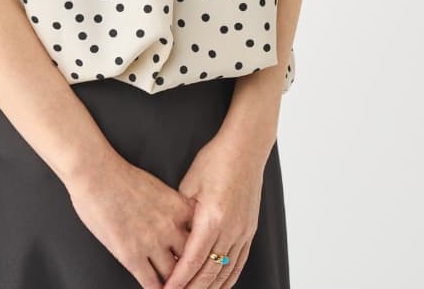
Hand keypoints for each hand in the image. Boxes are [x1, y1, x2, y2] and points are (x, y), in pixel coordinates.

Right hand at [67, 152, 193, 288]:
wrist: (95, 173)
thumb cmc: (120, 175)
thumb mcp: (157, 186)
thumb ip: (170, 206)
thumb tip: (175, 221)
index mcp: (178, 206)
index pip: (201, 235)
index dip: (201, 249)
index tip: (202, 258)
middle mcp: (169, 226)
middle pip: (191, 258)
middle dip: (190, 269)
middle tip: (191, 277)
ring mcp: (151, 242)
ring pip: (173, 275)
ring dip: (174, 283)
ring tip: (174, 286)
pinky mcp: (132, 255)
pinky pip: (151, 283)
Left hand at [163, 134, 270, 288]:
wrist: (246, 148)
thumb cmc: (216, 160)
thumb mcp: (190, 183)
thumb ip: (182, 212)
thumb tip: (173, 234)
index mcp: (212, 218)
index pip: (193, 259)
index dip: (179, 279)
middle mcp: (230, 230)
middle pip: (210, 273)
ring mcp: (243, 232)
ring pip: (226, 273)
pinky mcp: (249, 230)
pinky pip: (239, 263)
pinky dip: (228, 279)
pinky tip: (219, 286)